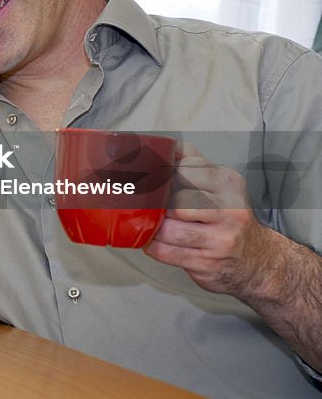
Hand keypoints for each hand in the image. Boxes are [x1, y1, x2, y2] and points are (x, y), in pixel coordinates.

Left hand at [144, 143, 275, 298]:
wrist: (257, 260)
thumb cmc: (228, 216)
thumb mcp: (219, 183)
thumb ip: (191, 161)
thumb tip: (162, 144)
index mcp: (229, 184)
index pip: (183, 170)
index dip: (163, 176)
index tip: (154, 180)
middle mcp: (229, 210)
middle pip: (174, 202)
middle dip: (157, 205)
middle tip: (150, 205)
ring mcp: (220, 240)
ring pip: (167, 229)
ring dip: (153, 227)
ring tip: (152, 223)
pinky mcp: (207, 263)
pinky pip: (165, 252)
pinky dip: (153, 245)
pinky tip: (154, 240)